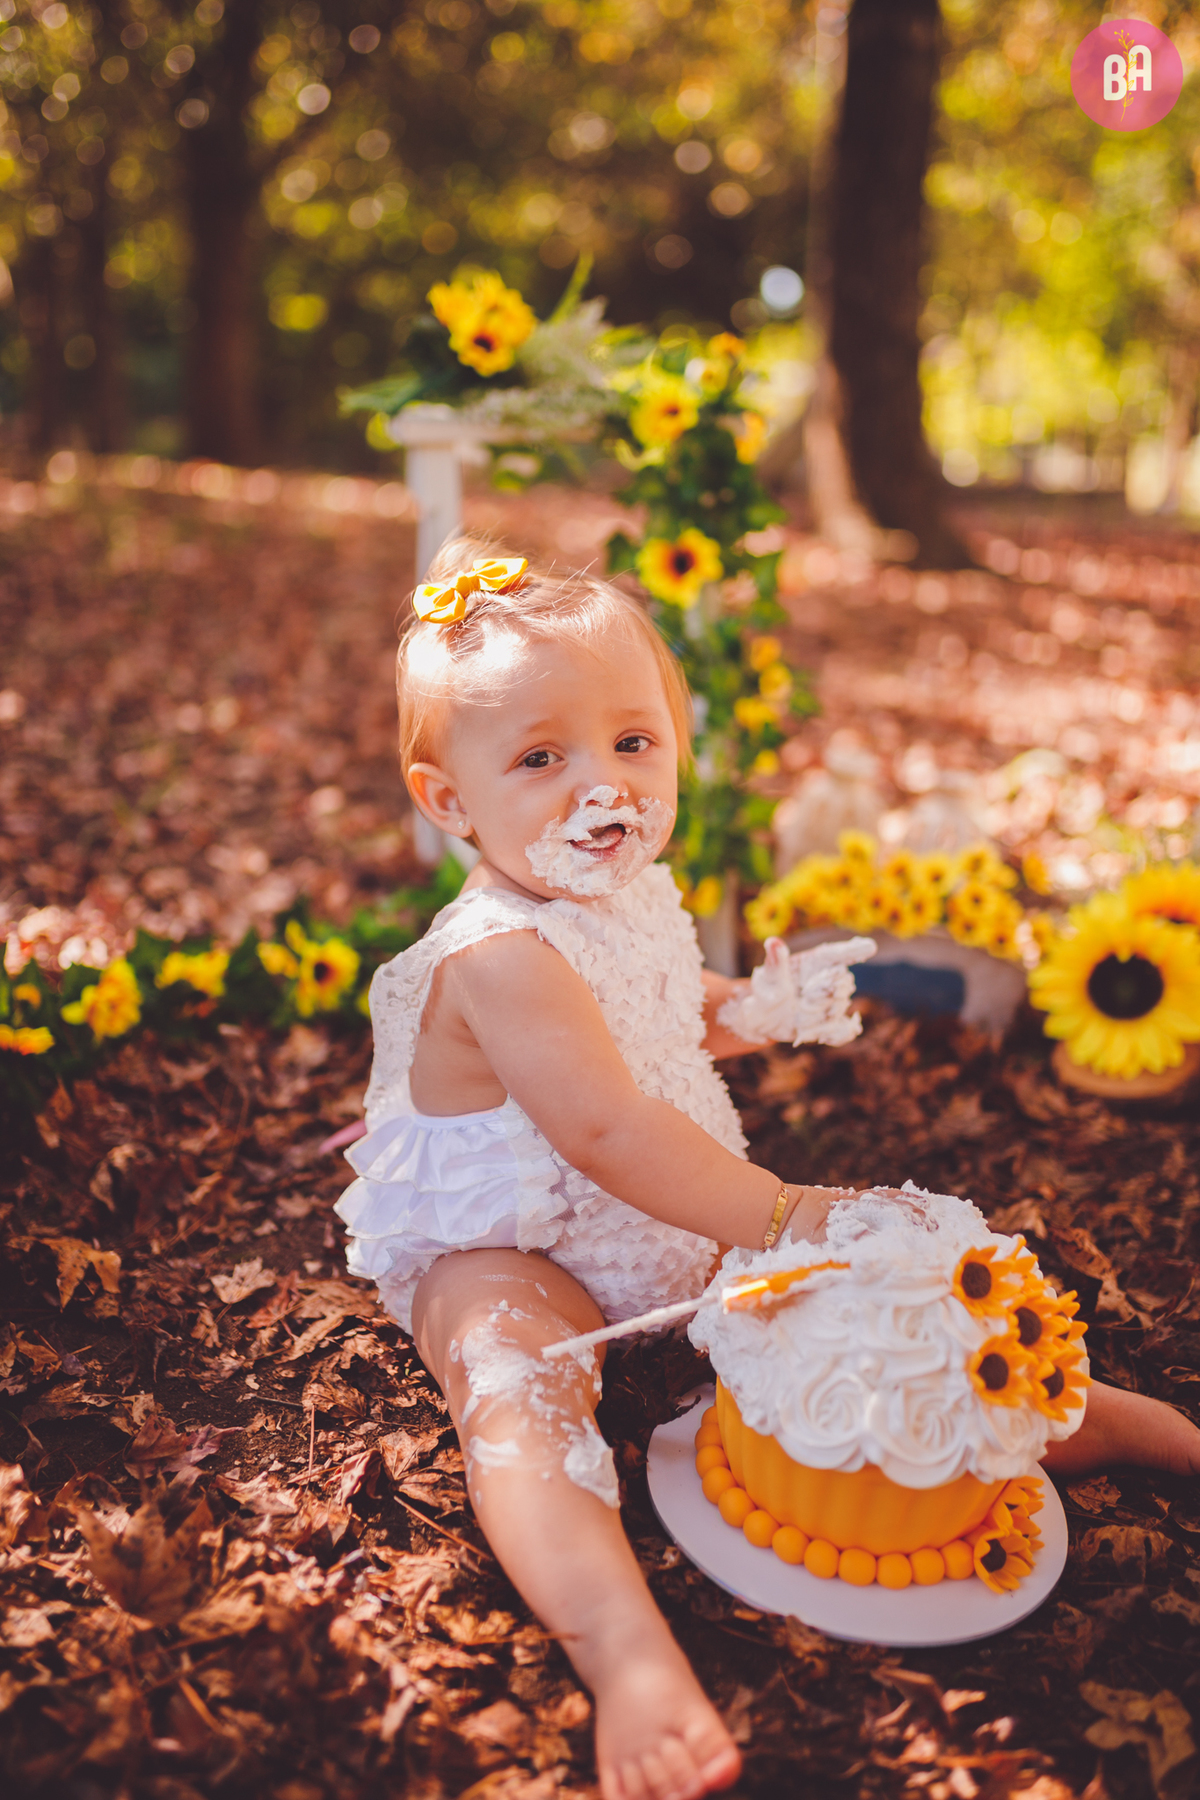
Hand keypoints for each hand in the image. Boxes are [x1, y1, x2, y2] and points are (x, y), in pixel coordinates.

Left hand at [716, 935, 876, 1048]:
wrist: (766, 1017)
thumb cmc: (767, 989)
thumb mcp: (769, 977)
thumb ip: (775, 963)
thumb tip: (773, 942)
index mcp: (816, 961)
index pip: (838, 953)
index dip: (854, 950)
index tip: (870, 947)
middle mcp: (829, 979)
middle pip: (843, 982)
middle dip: (828, 993)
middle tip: (804, 1000)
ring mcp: (833, 1001)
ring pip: (839, 1007)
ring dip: (821, 1015)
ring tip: (800, 1018)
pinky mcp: (833, 1022)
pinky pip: (845, 1030)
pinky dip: (838, 1035)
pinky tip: (824, 1036)